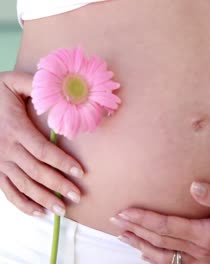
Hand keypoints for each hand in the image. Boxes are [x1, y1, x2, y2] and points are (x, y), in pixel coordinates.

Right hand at [0, 71, 83, 216]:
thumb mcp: (13, 82)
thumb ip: (35, 85)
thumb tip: (62, 88)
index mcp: (16, 129)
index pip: (43, 151)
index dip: (62, 162)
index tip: (80, 171)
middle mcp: (6, 149)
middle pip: (36, 172)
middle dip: (58, 185)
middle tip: (78, 196)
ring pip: (23, 185)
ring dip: (44, 199)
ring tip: (62, 209)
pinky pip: (7, 191)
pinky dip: (23, 204)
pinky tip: (39, 212)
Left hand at [111, 182, 209, 263]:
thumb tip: (194, 186)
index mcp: (208, 235)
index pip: (168, 228)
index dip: (145, 220)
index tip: (125, 212)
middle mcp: (202, 250)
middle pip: (161, 242)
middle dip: (136, 230)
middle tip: (115, 220)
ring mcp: (203, 257)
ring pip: (165, 255)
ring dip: (142, 244)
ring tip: (123, 235)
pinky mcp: (205, 257)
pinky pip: (175, 261)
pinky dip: (157, 257)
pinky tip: (146, 253)